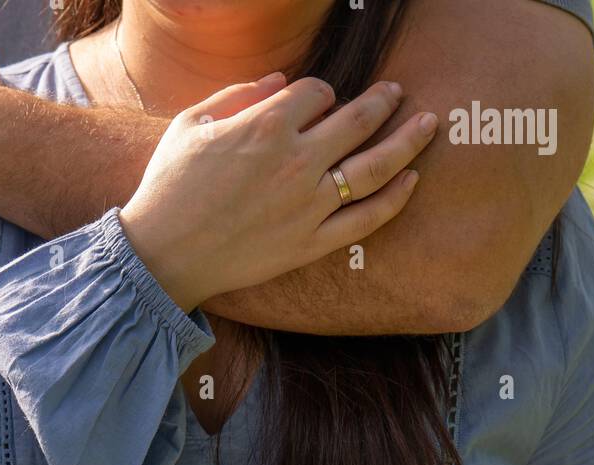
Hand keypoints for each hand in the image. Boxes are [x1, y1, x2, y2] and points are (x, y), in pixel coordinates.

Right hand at [119, 73, 437, 311]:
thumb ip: (240, 94)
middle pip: (358, 119)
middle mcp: (297, 161)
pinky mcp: (312, 243)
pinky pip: (366, 219)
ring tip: (429, 124)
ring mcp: (310, 205)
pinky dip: (395, 199)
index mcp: (267, 124)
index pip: (317, 92)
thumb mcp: (193, 124)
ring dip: (408, 140)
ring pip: (375, 166)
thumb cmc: (171, 186)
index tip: (318, 102)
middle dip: (383, 101)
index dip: (321, 92)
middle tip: (397, 93)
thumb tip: (282, 82)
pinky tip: (412, 180)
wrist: (164, 254)